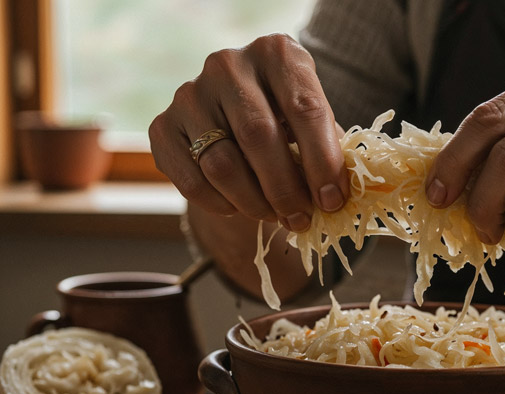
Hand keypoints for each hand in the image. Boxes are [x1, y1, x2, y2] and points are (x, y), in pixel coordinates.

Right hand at [149, 34, 349, 231]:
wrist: (234, 121)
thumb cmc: (287, 124)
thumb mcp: (313, 127)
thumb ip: (325, 154)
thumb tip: (332, 198)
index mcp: (276, 53)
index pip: (305, 108)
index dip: (322, 162)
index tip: (332, 201)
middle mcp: (228, 65)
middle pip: (259, 136)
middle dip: (285, 188)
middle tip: (301, 219)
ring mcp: (190, 93)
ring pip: (223, 164)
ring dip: (254, 202)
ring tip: (275, 215)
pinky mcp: (162, 126)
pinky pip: (192, 181)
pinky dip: (220, 205)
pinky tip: (238, 208)